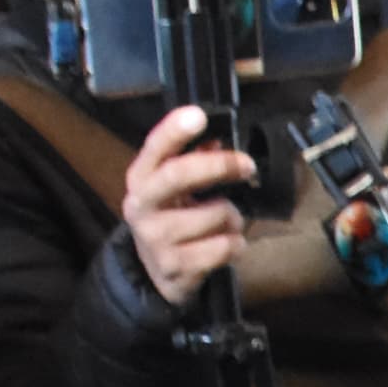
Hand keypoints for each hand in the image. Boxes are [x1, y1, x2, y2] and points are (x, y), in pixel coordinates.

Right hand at [121, 104, 259, 306]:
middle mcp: (141, 205)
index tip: (199, 115)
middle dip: (219, 165)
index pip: (154, 147)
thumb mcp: (176, 188)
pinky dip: (236, 244)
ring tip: (228, 222)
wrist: (156, 271)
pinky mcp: (174, 266)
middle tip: (246, 165)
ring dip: (234, 216)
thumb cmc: (174, 217)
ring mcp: (155, 238)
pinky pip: (222, 247)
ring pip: (214, 214)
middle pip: (178, 174)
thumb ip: (193, 160)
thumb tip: (216, 139)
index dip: (175, 129)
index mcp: (141, 177)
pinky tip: (228, 244)